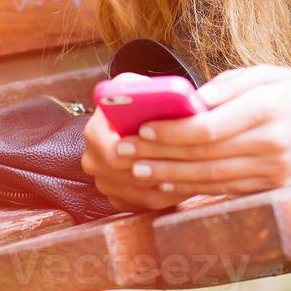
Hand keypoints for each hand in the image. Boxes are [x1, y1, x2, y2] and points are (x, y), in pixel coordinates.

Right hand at [81, 74, 193, 212]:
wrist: (135, 121)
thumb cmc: (140, 102)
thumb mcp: (138, 86)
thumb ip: (143, 89)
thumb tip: (164, 97)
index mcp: (94, 132)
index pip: (114, 150)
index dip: (143, 151)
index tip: (171, 147)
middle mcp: (93, 160)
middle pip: (130, 175)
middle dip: (161, 168)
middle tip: (192, 165)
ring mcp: (105, 183)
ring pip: (142, 193)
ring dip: (170, 184)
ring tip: (197, 173)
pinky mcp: (119, 199)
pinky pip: (146, 204)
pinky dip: (169, 195)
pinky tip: (188, 182)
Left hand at [95, 64, 290, 197]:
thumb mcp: (269, 74)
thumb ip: (227, 87)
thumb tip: (186, 102)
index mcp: (267, 109)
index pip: (208, 127)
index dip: (170, 130)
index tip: (140, 126)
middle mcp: (271, 145)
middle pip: (203, 156)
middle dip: (158, 154)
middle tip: (123, 150)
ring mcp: (275, 172)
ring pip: (211, 179)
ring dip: (170, 176)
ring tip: (137, 169)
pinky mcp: (276, 189)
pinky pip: (227, 192)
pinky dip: (195, 190)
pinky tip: (170, 185)